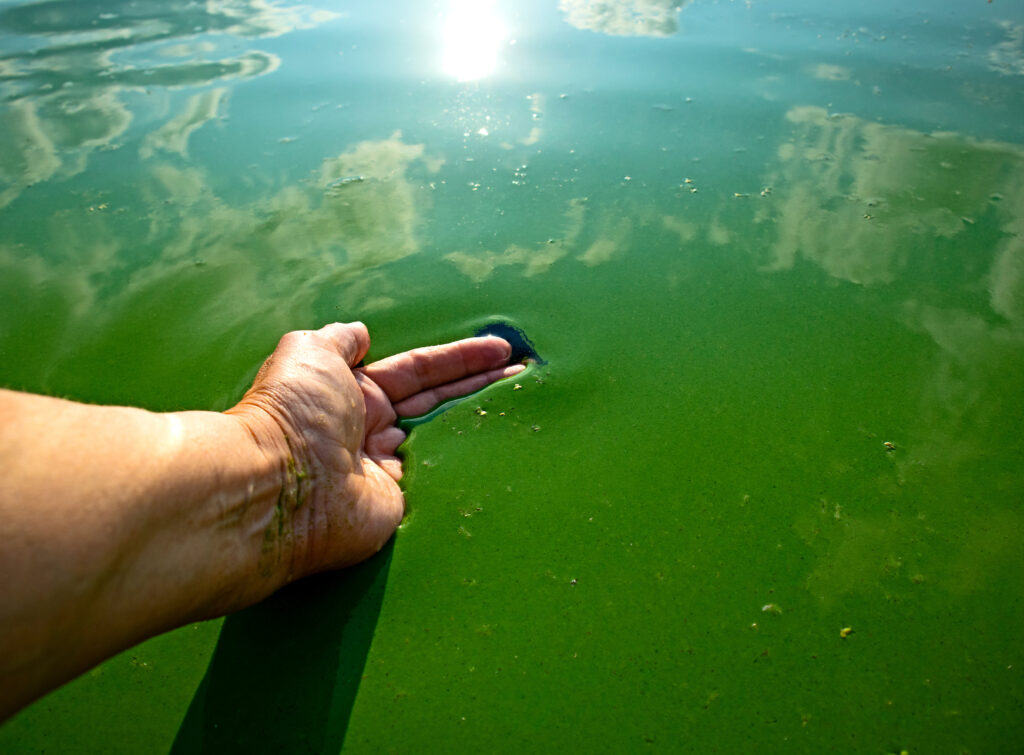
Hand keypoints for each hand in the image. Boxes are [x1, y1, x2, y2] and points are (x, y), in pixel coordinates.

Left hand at [228, 322, 523, 581]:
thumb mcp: (309, 352)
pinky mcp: (397, 506)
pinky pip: (439, 480)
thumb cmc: (293, 413)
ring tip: (524, 404)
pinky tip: (499, 453)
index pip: (419, 371)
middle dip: (480, 386)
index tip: (500, 350)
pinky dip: (467, 467)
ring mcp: (386, 470)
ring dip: (479, 422)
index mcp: (353, 392)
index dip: (460, 359)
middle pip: (438, 402)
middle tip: (525, 373)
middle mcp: (370, 429)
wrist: (280, 488)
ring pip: (442, 440)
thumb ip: (338, 340)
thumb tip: (358, 332)